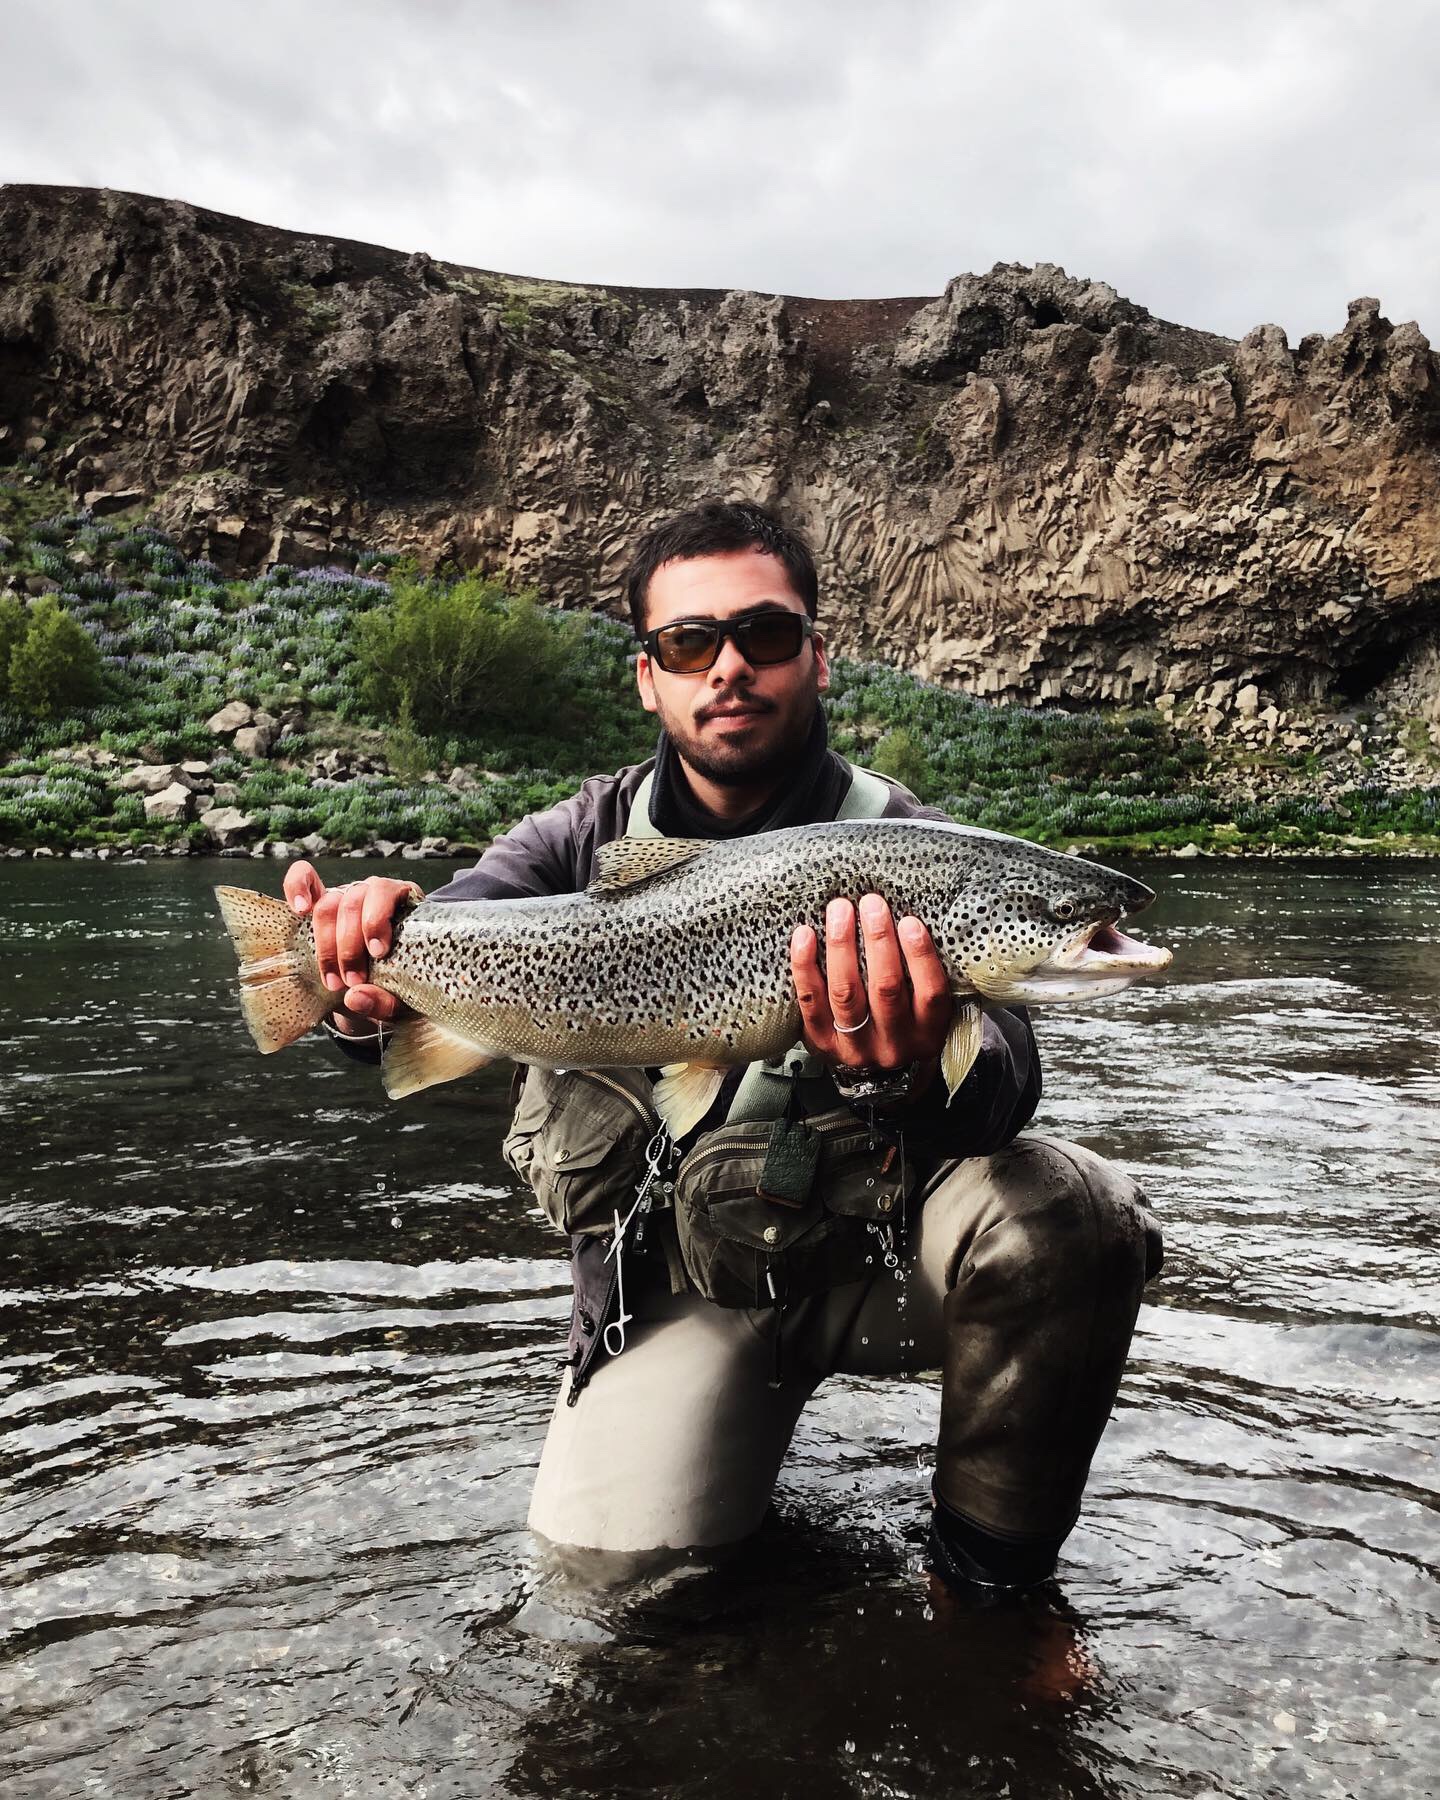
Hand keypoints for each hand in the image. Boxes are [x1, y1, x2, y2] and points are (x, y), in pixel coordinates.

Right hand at [282, 860, 421, 1028]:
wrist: (380, 992)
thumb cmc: (398, 991)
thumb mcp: (400, 1002)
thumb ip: (384, 1002)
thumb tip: (356, 997)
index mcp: (404, 903)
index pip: (386, 893)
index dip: (376, 921)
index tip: (377, 953)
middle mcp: (374, 893)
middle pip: (354, 903)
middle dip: (350, 947)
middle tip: (353, 981)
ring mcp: (347, 894)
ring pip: (328, 904)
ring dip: (326, 945)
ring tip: (333, 981)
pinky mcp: (320, 901)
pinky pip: (304, 878)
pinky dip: (297, 887)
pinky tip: (298, 910)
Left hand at [790, 895, 952, 1081]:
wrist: (880, 1078)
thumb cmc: (906, 1025)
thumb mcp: (928, 1012)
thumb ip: (924, 977)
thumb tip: (910, 920)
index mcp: (927, 1033)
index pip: (930, 993)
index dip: (920, 956)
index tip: (909, 921)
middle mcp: (893, 1043)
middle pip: (885, 988)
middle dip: (878, 940)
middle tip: (871, 903)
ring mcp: (855, 1046)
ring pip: (846, 992)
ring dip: (841, 946)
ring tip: (840, 911)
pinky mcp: (822, 1043)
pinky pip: (811, 1002)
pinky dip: (805, 966)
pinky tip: (805, 935)